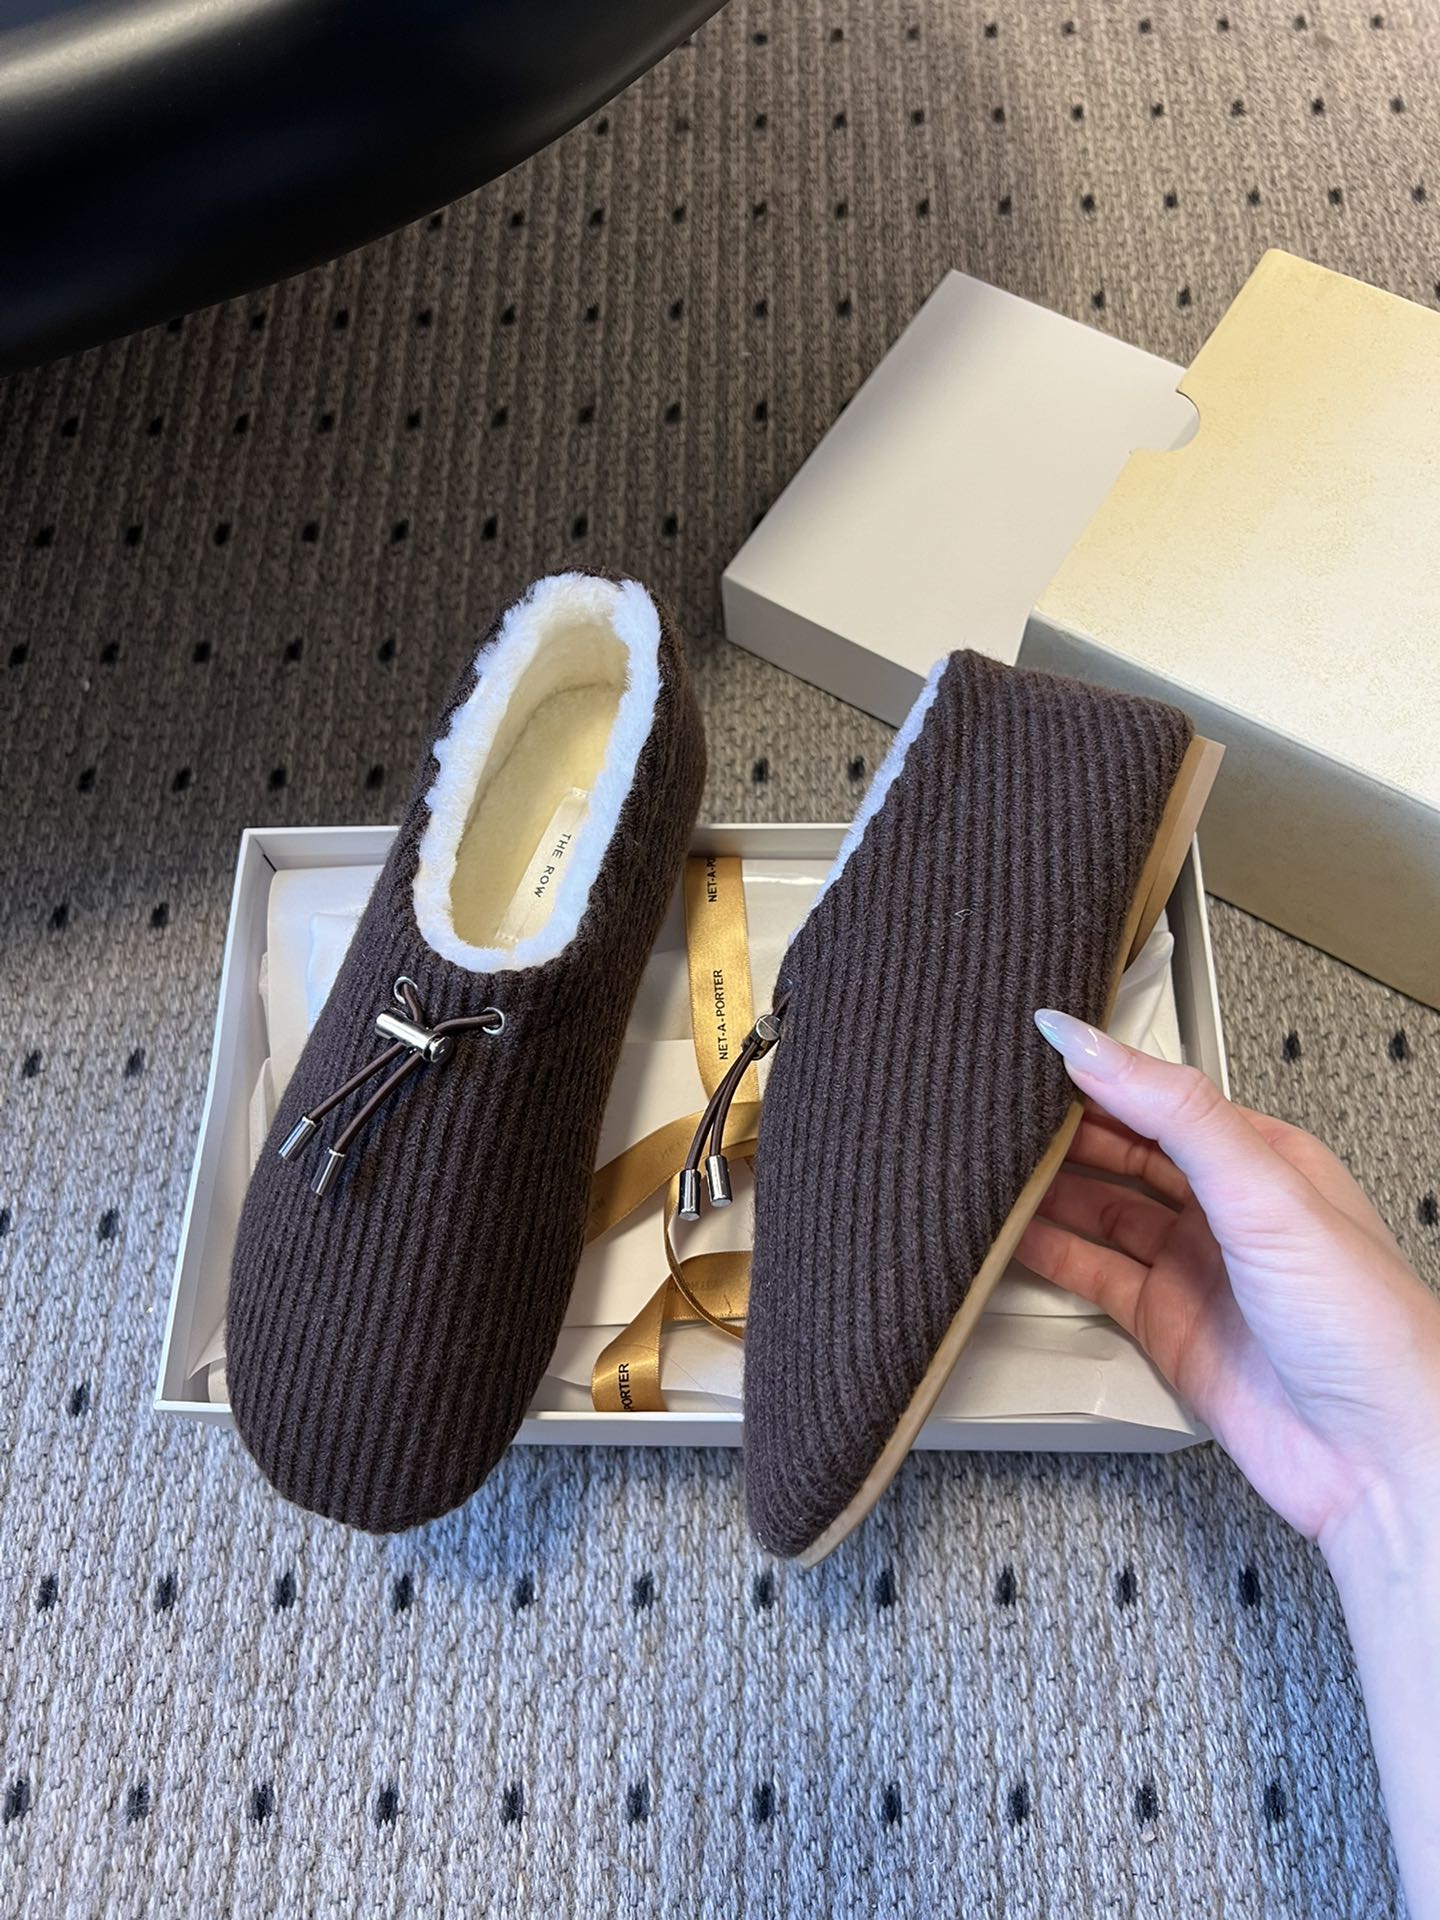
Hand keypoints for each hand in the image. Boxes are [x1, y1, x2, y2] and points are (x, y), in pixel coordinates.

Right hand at [1018, 1010, 1439, 1550]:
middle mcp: (1227, 1210)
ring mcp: (1194, 1269)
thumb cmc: (1364, 1325)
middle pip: (1127, 1151)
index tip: (1033, 1054)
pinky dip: (1047, 1253)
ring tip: (988, 1162)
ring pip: (1102, 1211)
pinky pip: (1092, 1275)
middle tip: (995, 1108)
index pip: (1164, 1097)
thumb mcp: (1264, 1191)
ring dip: (1048, 1188)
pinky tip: (1010, 1233)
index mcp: (1264, 1158)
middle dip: (1064, 1128)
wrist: (1376, 1456)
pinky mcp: (1165, 1326)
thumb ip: (1175, 1112)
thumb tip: (1092, 1045)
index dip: (1101, 1074)